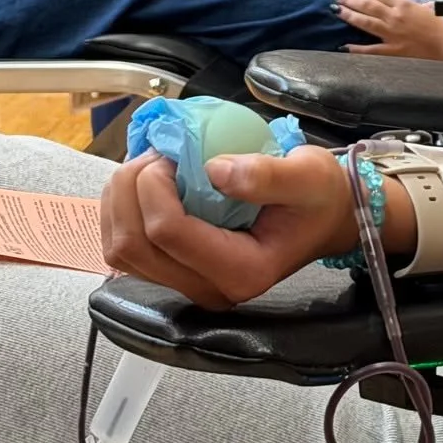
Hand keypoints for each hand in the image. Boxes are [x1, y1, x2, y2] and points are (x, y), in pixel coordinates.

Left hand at [99, 148, 358, 308]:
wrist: (323, 218)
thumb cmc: (318, 196)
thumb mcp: (308, 174)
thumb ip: (267, 175)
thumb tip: (214, 170)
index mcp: (242, 270)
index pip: (169, 233)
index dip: (154, 186)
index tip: (174, 153)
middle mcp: (210, 289)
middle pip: (133, 245)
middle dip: (131, 189)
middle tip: (160, 155)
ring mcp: (189, 285)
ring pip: (120, 250)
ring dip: (120, 199)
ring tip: (151, 167)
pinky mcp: (175, 274)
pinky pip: (124, 249)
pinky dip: (121, 211)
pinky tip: (143, 185)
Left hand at [334, 0, 442, 59]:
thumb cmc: (439, 27)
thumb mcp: (426, 9)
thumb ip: (413, 4)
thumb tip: (405, 1)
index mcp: (404, 5)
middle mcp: (395, 17)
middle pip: (367, 5)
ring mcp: (392, 34)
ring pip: (365, 22)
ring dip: (349, 16)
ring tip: (337, 11)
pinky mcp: (392, 50)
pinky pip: (370, 49)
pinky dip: (356, 48)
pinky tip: (344, 46)